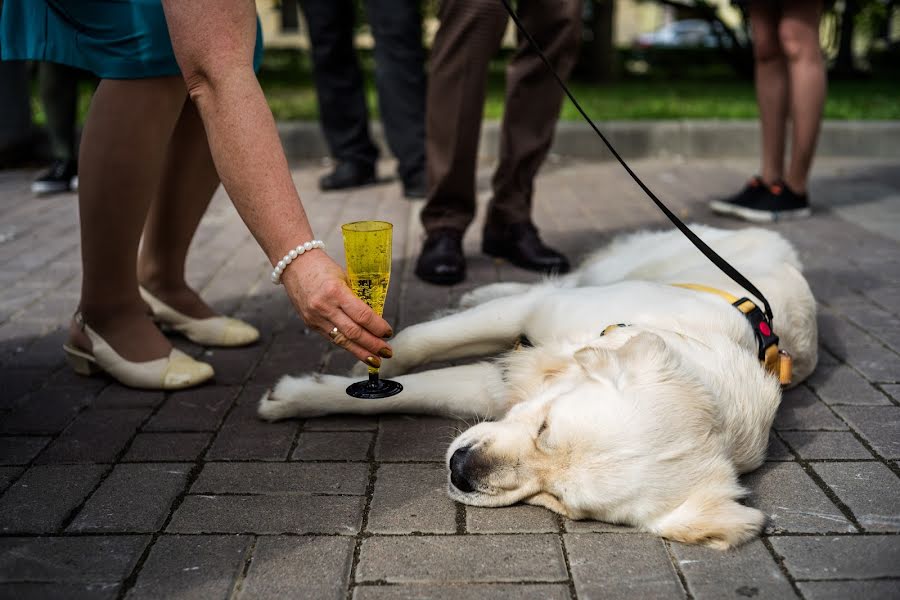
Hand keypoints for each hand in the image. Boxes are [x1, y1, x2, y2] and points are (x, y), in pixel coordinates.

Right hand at [281, 250, 392, 365]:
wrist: (293, 264)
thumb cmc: (321, 267)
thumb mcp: (344, 276)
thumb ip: (357, 296)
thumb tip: (375, 316)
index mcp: (336, 291)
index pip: (362, 315)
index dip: (377, 327)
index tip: (388, 332)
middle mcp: (324, 307)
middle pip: (353, 332)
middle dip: (372, 345)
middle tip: (387, 352)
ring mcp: (315, 317)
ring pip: (342, 341)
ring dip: (360, 352)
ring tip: (375, 359)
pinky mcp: (310, 323)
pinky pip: (332, 337)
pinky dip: (347, 345)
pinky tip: (357, 350)